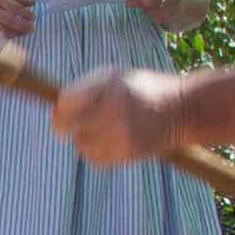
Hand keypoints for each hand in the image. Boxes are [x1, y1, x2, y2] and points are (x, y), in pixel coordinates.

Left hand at [51, 69, 190, 166]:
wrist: (180, 110)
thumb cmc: (141, 89)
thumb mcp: (114, 75)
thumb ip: (83, 88)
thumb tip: (54, 111)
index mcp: (108, 86)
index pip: (65, 103)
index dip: (60, 110)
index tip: (64, 112)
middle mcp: (113, 110)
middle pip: (66, 127)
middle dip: (68, 125)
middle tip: (81, 123)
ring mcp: (120, 134)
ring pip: (79, 145)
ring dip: (84, 139)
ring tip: (102, 130)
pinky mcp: (126, 153)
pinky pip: (94, 159)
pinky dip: (96, 153)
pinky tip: (109, 142)